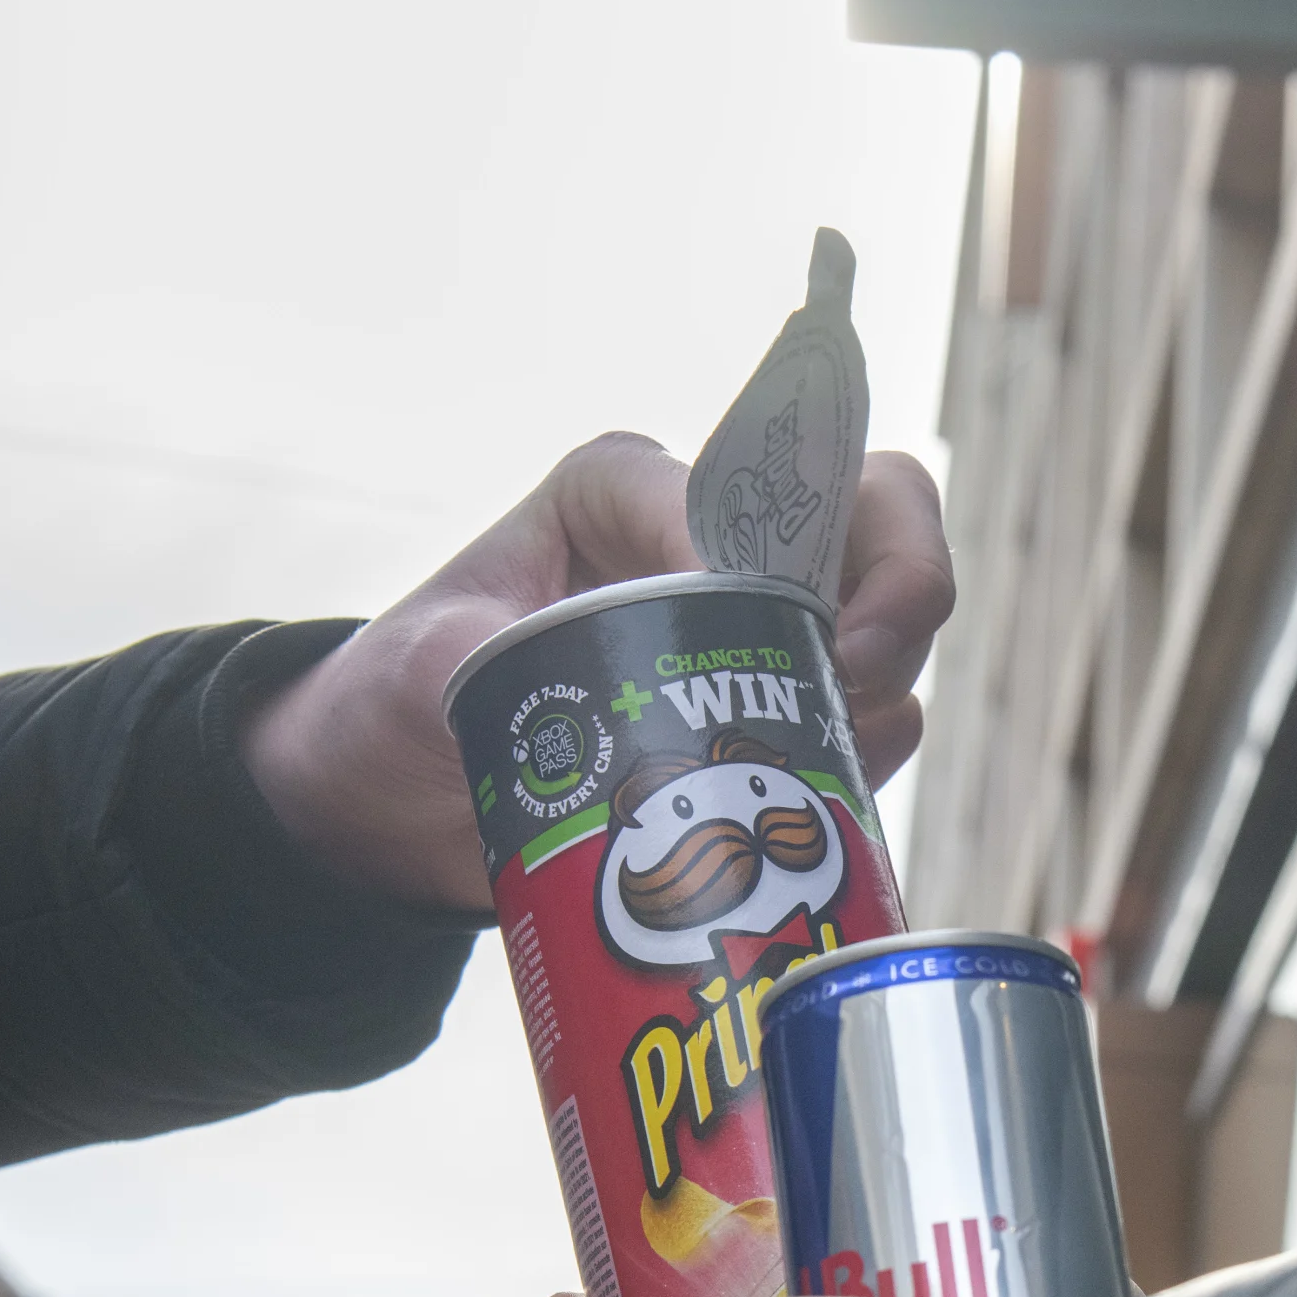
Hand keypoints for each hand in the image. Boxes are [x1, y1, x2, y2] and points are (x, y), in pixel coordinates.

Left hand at [245, 435, 953, 909]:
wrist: (400, 811)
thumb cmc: (402, 701)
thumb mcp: (422, 667)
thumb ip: (474, 657)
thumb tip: (563, 690)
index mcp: (625, 492)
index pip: (725, 484)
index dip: (749, 552)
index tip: (727, 617)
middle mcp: (714, 545)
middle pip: (867, 512)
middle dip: (896, 582)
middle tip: (856, 670)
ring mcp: (763, 636)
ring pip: (888, 624)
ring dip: (884, 685)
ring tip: (831, 751)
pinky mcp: (778, 725)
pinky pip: (872, 725)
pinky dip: (872, 761)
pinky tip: (834, 802)